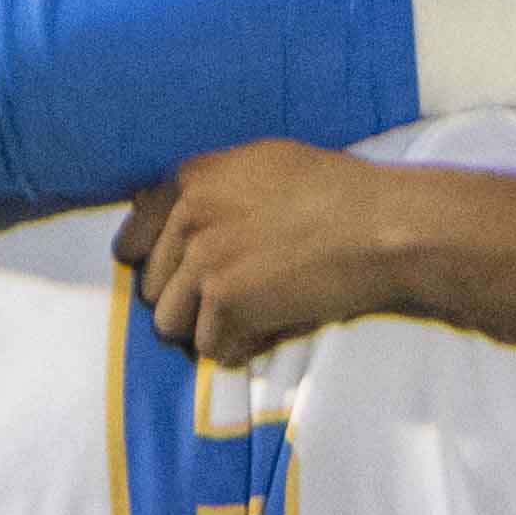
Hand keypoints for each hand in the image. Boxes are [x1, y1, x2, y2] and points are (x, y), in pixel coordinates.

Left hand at [131, 143, 431, 360]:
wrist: (381, 226)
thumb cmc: (339, 193)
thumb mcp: (265, 166)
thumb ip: (215, 187)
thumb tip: (175, 214)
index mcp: (194, 178)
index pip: (134, 233)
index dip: (152, 263)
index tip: (172, 280)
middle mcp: (189, 216)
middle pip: (153, 287)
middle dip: (187, 302)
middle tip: (233, 302)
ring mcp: (204, 261)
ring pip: (172, 324)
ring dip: (209, 328)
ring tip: (252, 317)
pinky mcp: (228, 303)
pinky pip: (212, 348)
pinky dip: (241, 348)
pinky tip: (272, 328)